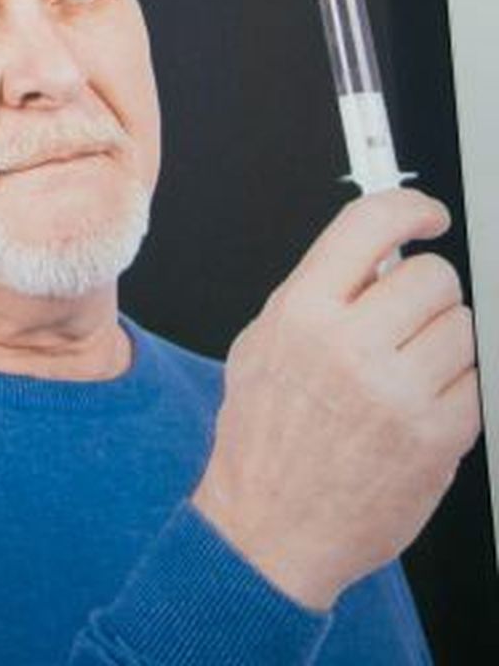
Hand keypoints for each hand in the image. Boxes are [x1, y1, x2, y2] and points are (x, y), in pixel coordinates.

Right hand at [192, 190, 480, 611]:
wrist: (271, 532)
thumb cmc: (264, 441)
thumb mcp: (262, 343)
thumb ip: (316, 292)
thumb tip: (375, 255)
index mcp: (302, 313)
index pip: (369, 225)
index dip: (410, 207)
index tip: (427, 215)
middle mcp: (350, 347)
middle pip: (433, 277)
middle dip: (428, 292)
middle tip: (410, 315)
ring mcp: (399, 394)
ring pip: (463, 328)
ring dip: (446, 341)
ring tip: (412, 368)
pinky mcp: (438, 439)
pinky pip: (477, 384)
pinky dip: (458, 389)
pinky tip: (422, 406)